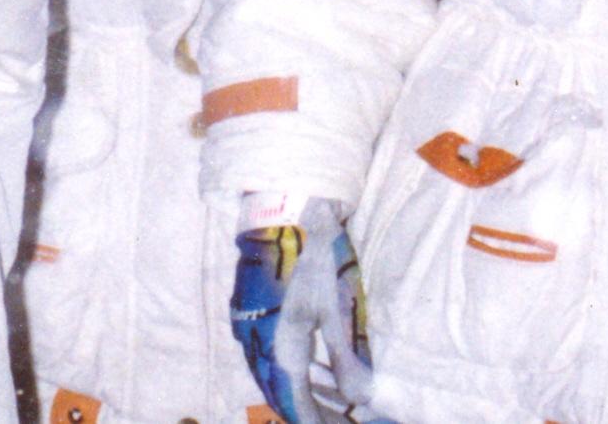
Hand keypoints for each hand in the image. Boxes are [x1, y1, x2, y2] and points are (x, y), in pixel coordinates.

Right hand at [230, 195, 373, 423]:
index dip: (318, 423)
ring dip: (301, 389)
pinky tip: (313, 362)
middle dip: (311, 410)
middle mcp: (257, 342)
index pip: (295, 404)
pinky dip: (291, 366)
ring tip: (333, 394)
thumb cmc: (316, 257)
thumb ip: (346, 360)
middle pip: (280, 392)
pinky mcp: (250, 308)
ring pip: (272, 372)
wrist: (283, 205)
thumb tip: (359, 399)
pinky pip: (267, 352)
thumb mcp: (338, 309)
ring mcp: (249, 324)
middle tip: (344, 417)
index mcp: (279, 347)